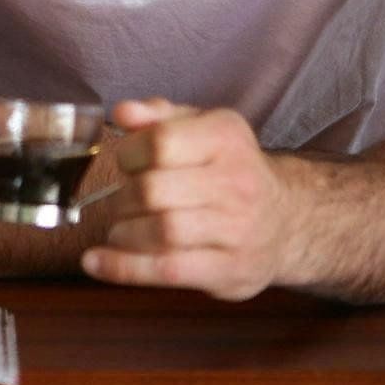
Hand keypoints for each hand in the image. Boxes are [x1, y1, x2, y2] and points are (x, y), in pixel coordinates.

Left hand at [79, 98, 292, 300]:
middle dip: (123, 198)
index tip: (126, 164)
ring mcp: (237, 231)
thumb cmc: (228, 168)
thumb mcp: (201, 127)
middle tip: (122, 202)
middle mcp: (237, 183)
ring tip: (121, 229)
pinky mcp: (231, 271)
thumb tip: (122, 113)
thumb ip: (157, 115)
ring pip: (161, 232)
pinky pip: (168, 270)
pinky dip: (124, 268)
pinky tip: (97, 262)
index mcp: (226, 138)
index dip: (129, 154)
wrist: (287, 219)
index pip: (159, 143)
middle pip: (154, 191)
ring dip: (124, 232)